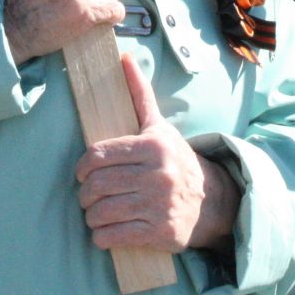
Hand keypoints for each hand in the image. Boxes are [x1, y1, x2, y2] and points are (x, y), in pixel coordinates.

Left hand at [74, 54, 238, 253]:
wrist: (211, 200)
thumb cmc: (175, 159)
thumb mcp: (158, 126)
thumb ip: (138, 93)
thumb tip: (124, 57)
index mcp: (152, 146)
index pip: (98, 156)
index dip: (82, 167)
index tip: (82, 173)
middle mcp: (157, 174)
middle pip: (97, 185)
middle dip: (84, 194)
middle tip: (86, 196)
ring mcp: (159, 205)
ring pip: (102, 212)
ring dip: (92, 216)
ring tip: (95, 213)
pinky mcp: (161, 232)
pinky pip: (115, 236)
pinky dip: (102, 236)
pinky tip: (105, 231)